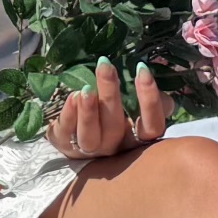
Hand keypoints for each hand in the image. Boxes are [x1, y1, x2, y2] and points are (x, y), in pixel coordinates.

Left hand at [47, 59, 168, 162]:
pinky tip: (73, 97)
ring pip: (90, 139)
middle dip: (110, 96)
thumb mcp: (135, 103)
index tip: (141, 69)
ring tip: (86, 89)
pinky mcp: (65, 147)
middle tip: (106, 67)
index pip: (152, 127)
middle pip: (115, 128)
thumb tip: (148, 74)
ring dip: (89, 113)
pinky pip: (66, 136)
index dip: (150, 101)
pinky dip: (69, 116)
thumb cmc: (114, 110)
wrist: (78, 129)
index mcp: (137, 139)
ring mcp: (90, 151)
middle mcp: (115, 148)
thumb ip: (148, 93)